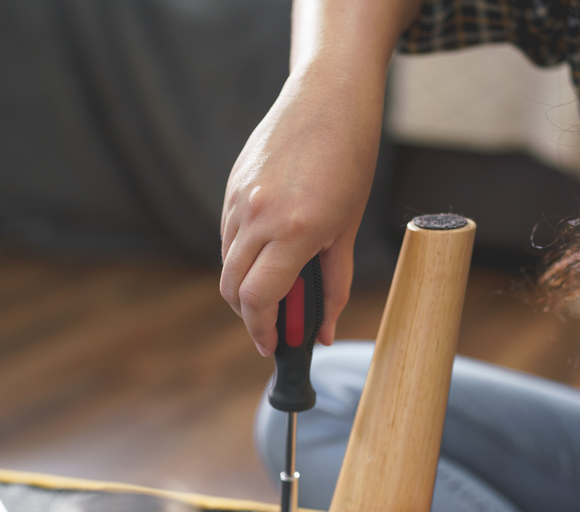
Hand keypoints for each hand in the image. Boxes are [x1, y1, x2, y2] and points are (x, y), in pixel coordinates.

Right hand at [220, 69, 382, 354]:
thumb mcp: (347, 230)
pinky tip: (270, 253)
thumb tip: (322, 333)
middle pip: (234, 289)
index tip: (273, 346)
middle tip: (276, 327)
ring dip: (245, 287)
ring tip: (279, 289)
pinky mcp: (231, 186)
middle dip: (251, 316)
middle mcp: (258, 216)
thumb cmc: (350, 162)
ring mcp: (239, 199)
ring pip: (228, 263)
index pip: (259, 299)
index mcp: (293, 230)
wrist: (329, 97)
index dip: (263, 331)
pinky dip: (243, 256)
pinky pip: (229, 236)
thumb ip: (333, 286)